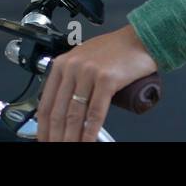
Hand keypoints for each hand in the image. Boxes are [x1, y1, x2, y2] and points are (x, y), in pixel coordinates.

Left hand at [36, 25, 158, 141]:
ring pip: (75, 114)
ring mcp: (89, 73)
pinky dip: (90, 131)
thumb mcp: (85, 60)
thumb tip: (68, 111)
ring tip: (71, 148)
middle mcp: (72, 67)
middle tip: (57, 147)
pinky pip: (95, 112)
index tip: (45, 139)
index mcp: (63, 64)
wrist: (141, 37)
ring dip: (71, 138)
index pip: (45, 103)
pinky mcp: (106, 79)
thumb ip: (73, 81)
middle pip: (58, 112)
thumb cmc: (117, 49)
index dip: (43, 128)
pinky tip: (88, 141)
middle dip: (56, 136)